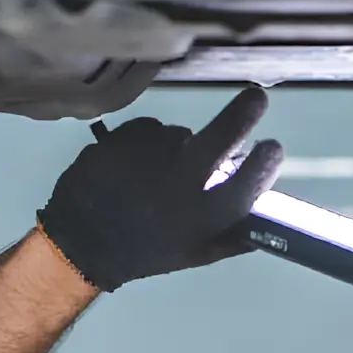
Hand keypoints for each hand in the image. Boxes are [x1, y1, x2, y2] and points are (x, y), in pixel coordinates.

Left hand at [38, 88, 284, 291]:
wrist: (80, 241)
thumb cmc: (144, 251)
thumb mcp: (193, 255)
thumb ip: (233, 239)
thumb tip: (269, 219)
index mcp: (199, 216)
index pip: (247, 183)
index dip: (265, 163)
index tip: (273, 146)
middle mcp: (176, 182)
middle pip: (221, 136)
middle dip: (243, 114)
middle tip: (257, 98)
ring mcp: (147, 156)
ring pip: (180, 135)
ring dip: (180, 146)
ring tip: (158, 173)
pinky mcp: (122, 139)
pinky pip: (150, 132)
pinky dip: (150, 144)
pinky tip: (137, 165)